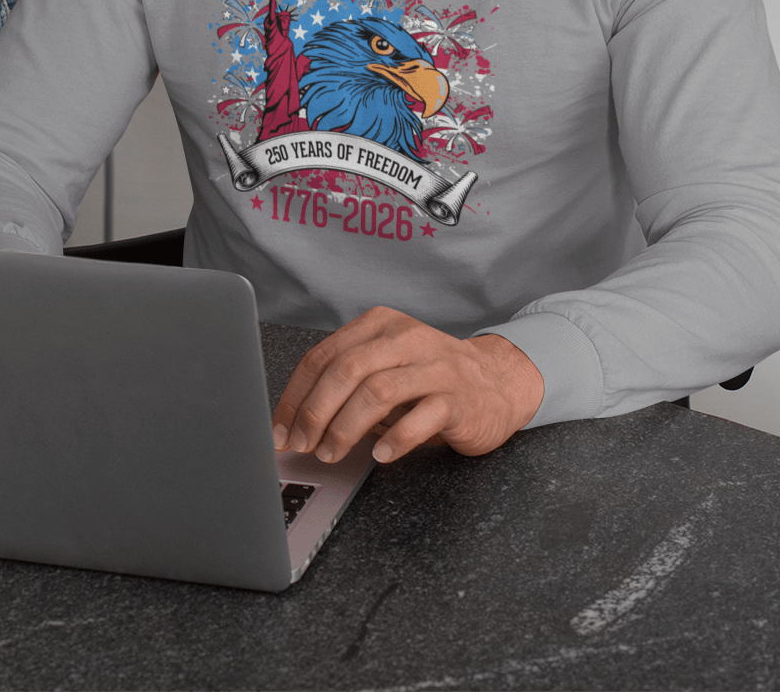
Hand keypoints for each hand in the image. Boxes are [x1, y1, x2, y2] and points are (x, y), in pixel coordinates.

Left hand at [272, 305, 544, 464]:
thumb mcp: (386, 366)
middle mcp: (406, 338)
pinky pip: (421, 417)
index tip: (281, 430)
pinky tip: (379, 455)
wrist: (498, 382)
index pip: (324, 355)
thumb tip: (296, 423)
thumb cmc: (430, 378)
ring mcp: (435, 367)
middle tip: (301, 446)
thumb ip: (347, 383)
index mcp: (379, 325)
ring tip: (331, 454)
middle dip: (315, 412)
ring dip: (346, 428)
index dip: (296, 396)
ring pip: (378, 391)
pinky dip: (395, 438)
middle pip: (347, 369)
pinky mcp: (460, 399)